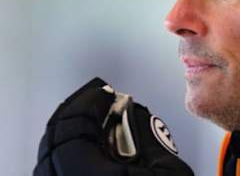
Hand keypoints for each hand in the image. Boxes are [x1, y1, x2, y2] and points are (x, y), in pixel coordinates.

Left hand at [33, 78, 193, 175]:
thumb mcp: (167, 170)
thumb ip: (148, 134)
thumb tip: (133, 113)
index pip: (71, 128)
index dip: (87, 102)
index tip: (103, 92)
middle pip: (55, 140)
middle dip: (78, 113)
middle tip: (99, 100)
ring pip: (52, 157)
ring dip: (73, 132)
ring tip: (97, 121)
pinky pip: (58, 172)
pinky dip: (72, 152)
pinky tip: (92, 147)